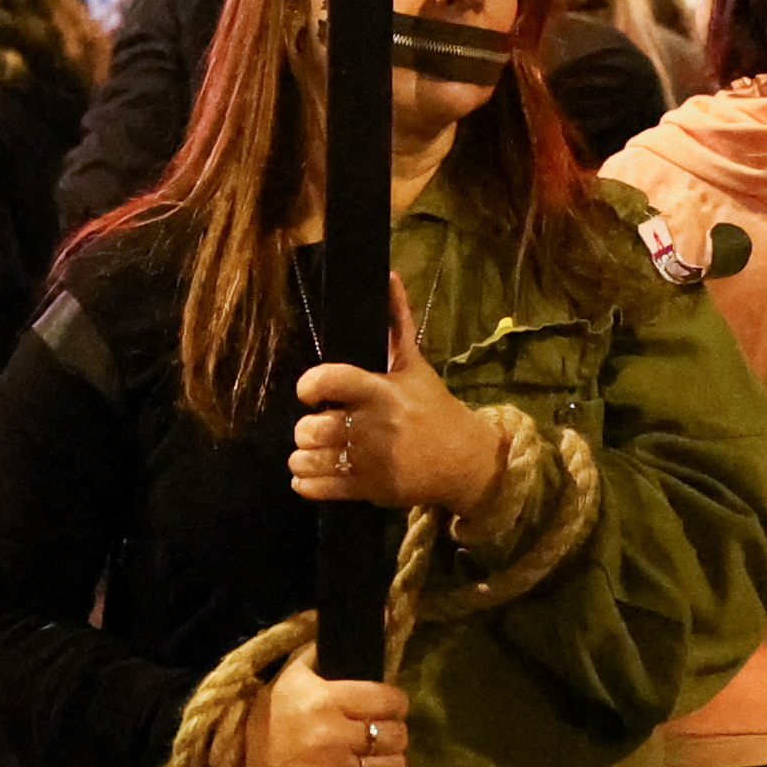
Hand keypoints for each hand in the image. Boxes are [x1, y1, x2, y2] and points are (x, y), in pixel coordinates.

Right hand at [248, 647, 410, 766]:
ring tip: (386, 756)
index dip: (397, 703)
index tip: (393, 706)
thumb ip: (325, 649)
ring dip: (395, 762)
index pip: (387, 700)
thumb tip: (375, 615)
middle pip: (393, 734)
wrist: (243, 765)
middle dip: (396, 732)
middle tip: (387, 731)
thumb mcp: (293, 674)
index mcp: (326, 700)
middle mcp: (333, 735)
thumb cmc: (274, 713)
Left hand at [291, 283, 508, 516]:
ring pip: (310, 460)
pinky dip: (306, 482)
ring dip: (303, 455)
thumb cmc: (433, 408)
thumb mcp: (415, 365)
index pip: (329, 380)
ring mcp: (370, 462)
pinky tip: (311, 473)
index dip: (309, 385)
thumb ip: (397, 322)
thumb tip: (389, 276)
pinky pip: (319, 489)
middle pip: (311, 427)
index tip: (310, 391)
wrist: (463, 459)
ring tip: (311, 450)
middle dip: (305, 427)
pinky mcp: (369, 490)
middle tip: (316, 425)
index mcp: (381, 391)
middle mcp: (373, 427)